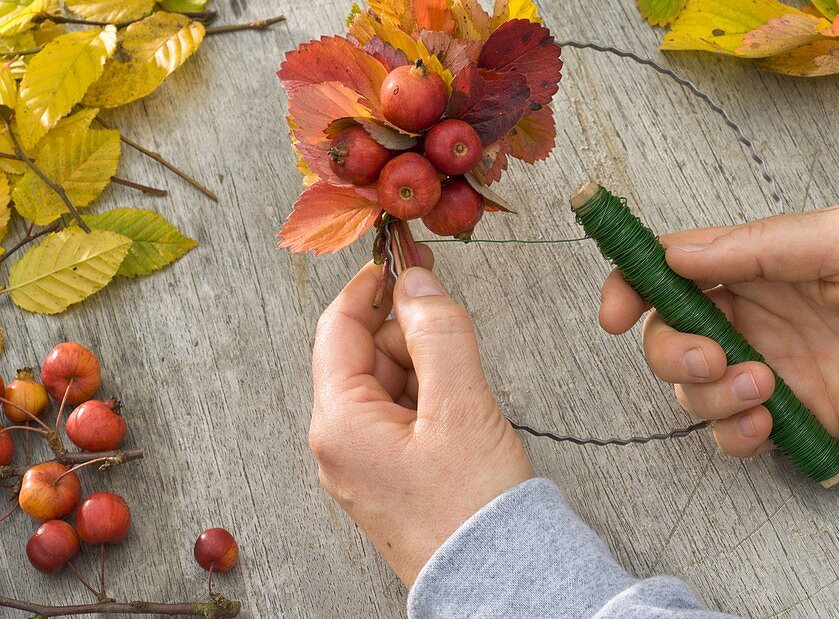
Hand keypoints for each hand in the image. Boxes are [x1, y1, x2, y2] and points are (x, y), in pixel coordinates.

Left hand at [309, 251, 532, 585]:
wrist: (497, 581)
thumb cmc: (473, 509)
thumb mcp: (461, 405)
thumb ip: (439, 331)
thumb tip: (417, 280)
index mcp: (340, 422)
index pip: (338, 328)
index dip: (371, 286)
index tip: (403, 258)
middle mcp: (340, 442)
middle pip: (364, 353)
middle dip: (409, 329)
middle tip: (454, 324)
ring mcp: (363, 460)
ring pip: (387, 381)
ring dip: (424, 362)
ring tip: (467, 386)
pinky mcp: (389, 473)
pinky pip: (401, 412)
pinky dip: (430, 393)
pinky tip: (461, 406)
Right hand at [600, 203, 838, 457]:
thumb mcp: (837, 237)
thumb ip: (755, 245)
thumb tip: (676, 252)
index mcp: (747, 265)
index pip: (665, 273)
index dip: (627, 289)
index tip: (614, 314)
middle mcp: (744, 316)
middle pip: (666, 339)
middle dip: (674, 352)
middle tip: (719, 357)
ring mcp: (762, 366)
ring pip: (691, 390)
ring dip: (711, 395)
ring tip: (766, 388)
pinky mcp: (787, 413)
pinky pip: (731, 433)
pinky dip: (734, 435)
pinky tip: (767, 423)